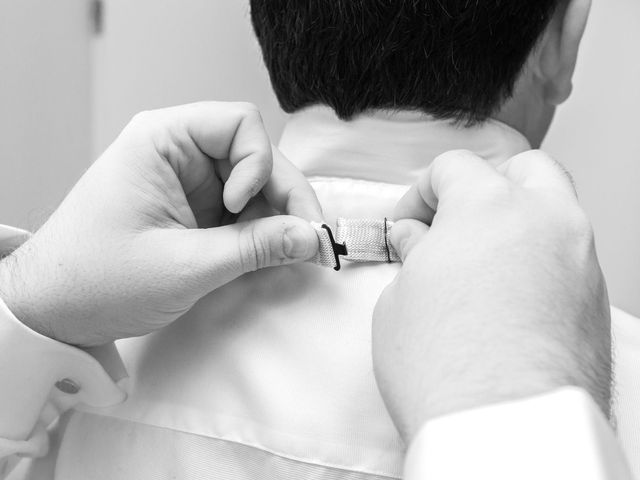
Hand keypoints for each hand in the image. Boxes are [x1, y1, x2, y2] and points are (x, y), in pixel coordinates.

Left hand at [0, 102, 320, 346]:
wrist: (52, 313)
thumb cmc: (95, 281)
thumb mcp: (184, 266)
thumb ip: (254, 248)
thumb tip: (312, 237)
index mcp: (162, 141)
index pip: (241, 124)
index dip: (259, 165)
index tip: (242, 210)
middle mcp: (178, 153)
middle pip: (256, 156)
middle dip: (285, 197)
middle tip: (308, 242)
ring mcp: (187, 183)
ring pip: (256, 185)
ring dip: (277, 218)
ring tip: (288, 254)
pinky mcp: (193, 210)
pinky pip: (243, 210)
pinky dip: (260, 233)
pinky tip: (267, 256)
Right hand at [373, 150, 610, 442]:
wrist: (506, 432)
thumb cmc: (450, 370)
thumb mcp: (400, 300)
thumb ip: (413, 254)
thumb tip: (417, 241)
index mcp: (489, 206)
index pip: (455, 167)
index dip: (421, 193)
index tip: (411, 222)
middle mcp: (546, 221)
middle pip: (524, 170)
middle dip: (486, 186)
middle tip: (455, 223)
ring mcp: (579, 260)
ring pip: (556, 211)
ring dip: (519, 221)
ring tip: (483, 261)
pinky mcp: (596, 300)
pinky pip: (568, 257)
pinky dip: (540, 259)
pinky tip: (510, 295)